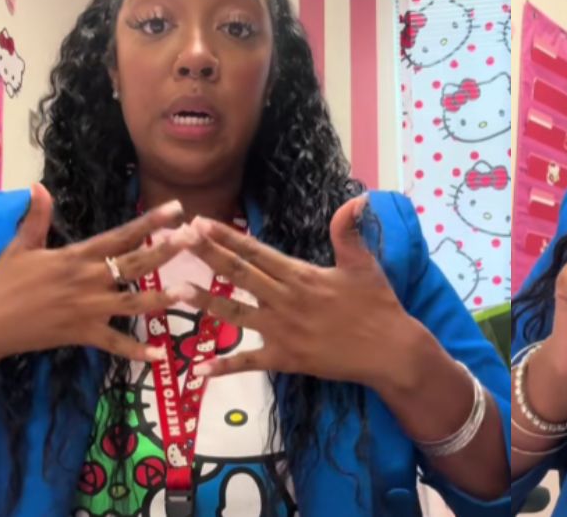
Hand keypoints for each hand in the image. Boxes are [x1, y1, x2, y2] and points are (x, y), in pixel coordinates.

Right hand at [0, 184, 196, 366]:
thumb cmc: (1, 282)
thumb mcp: (19, 246)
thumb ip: (36, 217)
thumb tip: (38, 186)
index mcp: (75, 256)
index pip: (120, 236)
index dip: (149, 223)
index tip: (176, 209)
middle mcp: (86, 280)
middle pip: (134, 264)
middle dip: (165, 252)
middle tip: (194, 239)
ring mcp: (87, 309)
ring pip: (132, 303)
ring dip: (161, 298)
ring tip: (188, 292)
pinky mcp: (82, 334)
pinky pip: (114, 344)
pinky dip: (136, 351)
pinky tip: (161, 355)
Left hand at [184, 195, 417, 387]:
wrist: (389, 351)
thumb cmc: (378, 305)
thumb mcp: (364, 264)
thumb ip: (349, 231)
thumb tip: (356, 198)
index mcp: (301, 276)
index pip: (256, 252)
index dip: (227, 237)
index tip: (200, 222)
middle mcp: (285, 301)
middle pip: (239, 275)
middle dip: (206, 255)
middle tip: (176, 240)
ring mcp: (282, 332)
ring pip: (235, 315)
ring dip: (205, 302)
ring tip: (176, 291)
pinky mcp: (285, 359)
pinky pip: (250, 363)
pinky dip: (225, 367)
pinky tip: (200, 369)